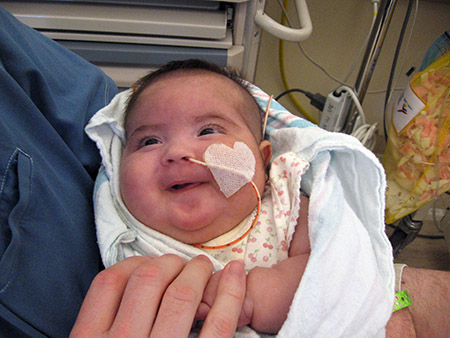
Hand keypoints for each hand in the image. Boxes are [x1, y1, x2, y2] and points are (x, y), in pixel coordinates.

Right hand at [70, 255, 245, 337]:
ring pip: (181, 294)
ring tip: (205, 268)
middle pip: (148, 279)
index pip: (109, 282)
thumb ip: (105, 327)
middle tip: (182, 265)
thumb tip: (133, 281)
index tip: (149, 265)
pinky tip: (237, 271)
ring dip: (198, 271)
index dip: (133, 264)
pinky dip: (232, 292)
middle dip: (169, 263)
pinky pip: (219, 324)